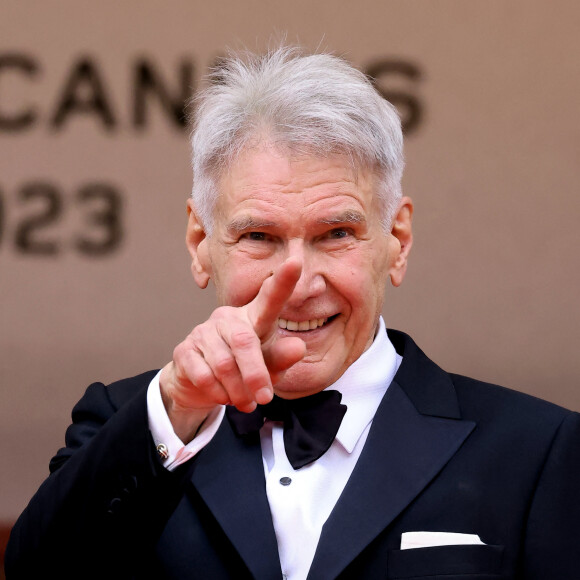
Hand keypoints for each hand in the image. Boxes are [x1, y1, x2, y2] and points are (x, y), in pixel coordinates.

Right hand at [160, 258, 306, 441]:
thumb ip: (282, 358)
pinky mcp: (185, 350)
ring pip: (223, 364)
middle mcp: (228, 318)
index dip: (283, 281)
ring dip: (237, 390)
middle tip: (264, 398)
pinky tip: (223, 396)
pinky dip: (217, 393)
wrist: (201, 385)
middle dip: (255, 374)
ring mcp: (203, 332)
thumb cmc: (244, 368)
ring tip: (245, 402)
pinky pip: (203, 375)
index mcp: (255, 317)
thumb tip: (298, 347)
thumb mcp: (269, 366)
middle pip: (244, 341)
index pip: (270, 297)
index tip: (295, 262)